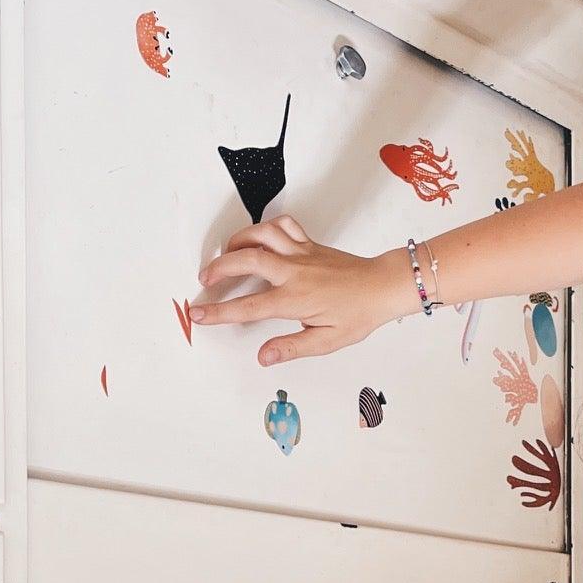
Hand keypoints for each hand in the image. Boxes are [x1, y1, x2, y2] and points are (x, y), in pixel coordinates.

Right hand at [192, 217, 411, 366]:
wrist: (383, 287)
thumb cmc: (359, 314)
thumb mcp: (326, 340)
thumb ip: (292, 347)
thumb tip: (264, 357)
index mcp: (295, 299)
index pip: (248, 307)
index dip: (219, 312)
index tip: (198, 315)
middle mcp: (294, 271)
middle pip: (246, 259)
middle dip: (219, 268)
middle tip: (204, 280)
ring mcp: (301, 253)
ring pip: (262, 234)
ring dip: (238, 241)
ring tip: (225, 255)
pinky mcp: (309, 244)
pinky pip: (283, 226)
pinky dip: (266, 228)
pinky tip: (258, 239)